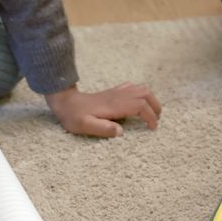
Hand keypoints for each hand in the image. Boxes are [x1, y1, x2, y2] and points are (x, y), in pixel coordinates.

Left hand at [44, 83, 161, 137]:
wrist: (65, 101)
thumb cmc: (73, 116)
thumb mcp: (84, 126)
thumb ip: (103, 129)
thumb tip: (120, 132)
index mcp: (114, 106)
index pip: (140, 106)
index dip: (150, 116)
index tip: (152, 128)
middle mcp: (118, 96)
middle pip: (145, 94)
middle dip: (155, 107)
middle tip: (156, 121)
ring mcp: (117, 92)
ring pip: (142, 89)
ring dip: (151, 100)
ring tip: (152, 113)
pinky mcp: (114, 92)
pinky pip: (133, 88)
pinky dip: (142, 95)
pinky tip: (140, 104)